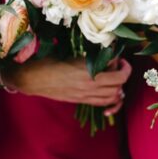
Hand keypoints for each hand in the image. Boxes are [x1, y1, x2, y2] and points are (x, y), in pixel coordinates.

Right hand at [7, 58, 131, 111]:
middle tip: (119, 66)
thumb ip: (93, 58)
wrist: (32, 78)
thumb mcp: (74, 55)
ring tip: (115, 78)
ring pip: (113, 96)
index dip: (125, 66)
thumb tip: (110, 54)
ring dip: (118, 87)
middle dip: (123, 74)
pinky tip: (112, 96)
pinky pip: (102, 104)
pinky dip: (111, 101)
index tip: (120, 59)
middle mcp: (90, 86)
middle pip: (119, 85)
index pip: (119, 73)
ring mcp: (86, 96)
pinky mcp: (81, 101)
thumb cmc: (50, 61)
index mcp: (89, 72)